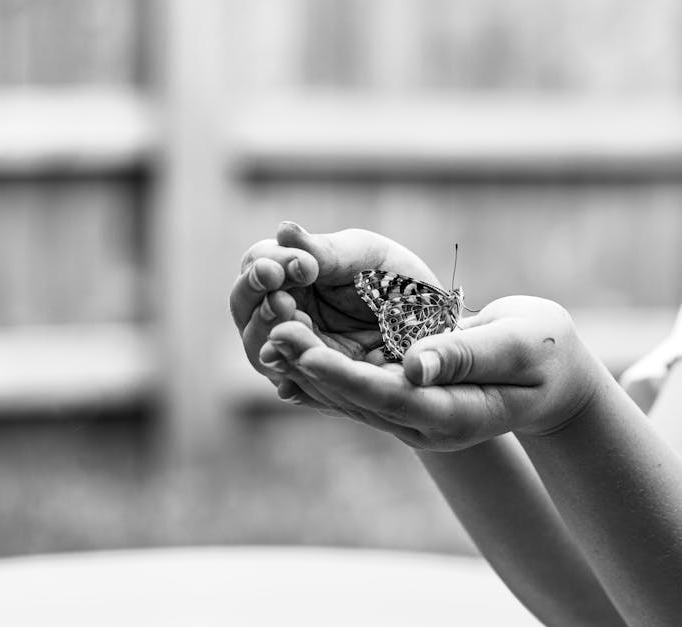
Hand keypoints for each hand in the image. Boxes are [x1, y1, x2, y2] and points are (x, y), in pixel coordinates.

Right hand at [228, 222, 440, 411]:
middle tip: (282, 297)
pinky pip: (291, 384)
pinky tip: (289, 385)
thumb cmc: (397, 279)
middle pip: (244, 306)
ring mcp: (293, 348)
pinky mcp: (314, 383)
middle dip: (258, 300)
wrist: (438, 324)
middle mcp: (281, 309)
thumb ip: (323, 250)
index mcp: (287, 272)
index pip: (256, 265)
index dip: (267, 265)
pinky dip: (288, 382)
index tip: (298, 266)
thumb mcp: (364, 256)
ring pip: (258, 347)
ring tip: (287, 327)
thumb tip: (283, 229)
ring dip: (268, 336)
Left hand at [264, 296, 608, 450]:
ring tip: (270, 328)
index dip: (346, 377)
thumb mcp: (520, 347)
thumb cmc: (544, 352)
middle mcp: (425, 425)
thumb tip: (415, 367)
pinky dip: (319, 367)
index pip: (390, 399)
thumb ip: (469, 355)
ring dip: (307, 363)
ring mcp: (410, 417)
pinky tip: (287, 346)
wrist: (547, 372)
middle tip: (273, 331)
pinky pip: (351, 387)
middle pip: (358, 398)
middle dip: (312, 366)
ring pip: (347, 394)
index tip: (306, 355)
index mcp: (456, 415)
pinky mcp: (399, 399)